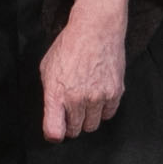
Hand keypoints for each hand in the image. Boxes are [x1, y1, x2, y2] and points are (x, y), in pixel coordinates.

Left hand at [41, 0, 133, 140]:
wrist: (95, 30)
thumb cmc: (68, 46)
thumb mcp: (47, 69)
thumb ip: (49, 95)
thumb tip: (54, 115)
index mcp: (57, 93)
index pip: (54, 130)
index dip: (54, 134)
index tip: (55, 131)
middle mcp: (77, 99)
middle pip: (75, 130)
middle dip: (71, 124)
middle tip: (70, 112)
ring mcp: (98, 97)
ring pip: (92, 125)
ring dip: (87, 119)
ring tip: (85, 103)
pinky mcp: (115, 93)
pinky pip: (108, 115)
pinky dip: (103, 110)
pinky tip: (98, 97)